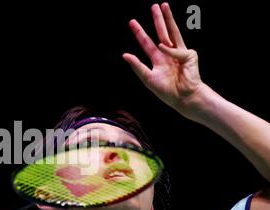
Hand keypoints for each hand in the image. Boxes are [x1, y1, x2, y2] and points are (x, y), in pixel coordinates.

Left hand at [123, 3, 202, 117]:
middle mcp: (168, 54)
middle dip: (157, 19)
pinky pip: (175, 51)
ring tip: (163, 6)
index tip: (132, 22)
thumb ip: (137, 66)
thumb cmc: (167, 91)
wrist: (183, 98)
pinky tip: (167, 55)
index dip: (140, 33)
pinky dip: (170, 53)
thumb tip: (124, 55)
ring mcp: (179, 53)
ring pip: (172, 32)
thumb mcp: (148, 78)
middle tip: (154, 6)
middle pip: (161, 33)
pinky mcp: (189, 55)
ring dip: (168, 18)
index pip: (147, 43)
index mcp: (158, 60)